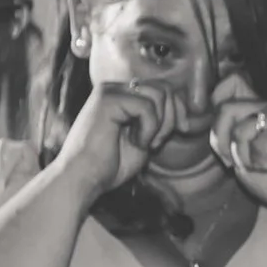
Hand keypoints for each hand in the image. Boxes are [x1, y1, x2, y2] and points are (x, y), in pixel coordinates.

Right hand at [57, 80, 184, 201]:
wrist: (83, 178)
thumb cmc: (110, 165)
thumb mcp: (144, 139)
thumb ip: (159, 121)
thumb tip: (183, 109)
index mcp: (122, 96)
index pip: (161, 88)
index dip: (178, 108)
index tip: (182, 130)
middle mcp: (115, 88)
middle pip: (163, 88)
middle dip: (171, 117)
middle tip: (156, 143)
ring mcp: (110, 91)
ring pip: (159, 94)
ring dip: (160, 124)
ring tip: (144, 143)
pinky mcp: (107, 98)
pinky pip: (147, 107)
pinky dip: (149, 129)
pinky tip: (134, 142)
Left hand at [214, 102, 266, 213]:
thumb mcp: (239, 155)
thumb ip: (226, 133)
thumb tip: (208, 116)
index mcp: (258, 108)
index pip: (231, 82)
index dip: (216, 109)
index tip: (222, 143)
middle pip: (226, 109)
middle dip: (223, 143)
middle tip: (240, 162)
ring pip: (241, 131)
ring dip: (246, 157)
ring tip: (263, 165)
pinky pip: (258, 144)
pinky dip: (261, 162)